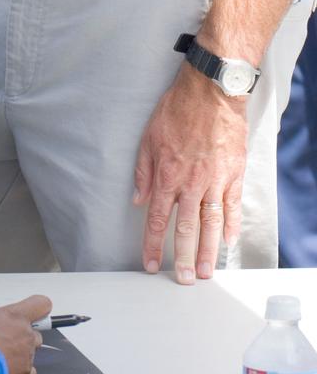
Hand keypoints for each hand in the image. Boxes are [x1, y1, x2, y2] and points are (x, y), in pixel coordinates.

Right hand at [0, 294, 50, 373]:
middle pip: (35, 334)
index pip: (41, 304)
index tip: (37, 314)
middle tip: (8, 342)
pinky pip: (29, 372)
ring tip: (1, 358)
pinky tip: (6, 370)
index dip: (39, 310)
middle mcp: (25, 334)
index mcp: (14, 316)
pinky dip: (20, 372)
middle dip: (24, 338)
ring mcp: (27, 355)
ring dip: (19, 355)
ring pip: (30, 353)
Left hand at [133, 63, 246, 283]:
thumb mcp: (149, 136)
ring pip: (211, 223)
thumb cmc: (177, 110)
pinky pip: (232, 206)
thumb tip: (139, 199)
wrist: (210, 92)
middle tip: (185, 280)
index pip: (158, 218)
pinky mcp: (233, 174)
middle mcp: (191, 183)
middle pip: (186, 228)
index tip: (151, 264)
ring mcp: (215, 180)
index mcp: (167, 175)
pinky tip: (228, 241)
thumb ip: (144, 171)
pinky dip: (231, 225)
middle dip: (184, 258)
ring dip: (209, 251)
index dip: (153, 244)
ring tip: (207, 272)